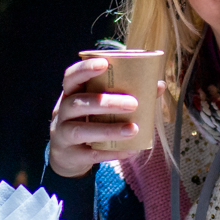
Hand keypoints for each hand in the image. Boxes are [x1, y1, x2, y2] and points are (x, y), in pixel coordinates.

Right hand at [46, 56, 161, 178]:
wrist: (67, 156)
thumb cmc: (89, 122)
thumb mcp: (99, 107)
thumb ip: (124, 94)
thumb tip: (158, 85)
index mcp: (71, 94)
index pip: (71, 76)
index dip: (85, 68)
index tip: (105, 63)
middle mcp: (62, 112)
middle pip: (78, 103)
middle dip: (105, 102)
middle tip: (133, 103)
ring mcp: (63, 134)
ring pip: (81, 130)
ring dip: (108, 129)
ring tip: (133, 129)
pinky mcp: (71, 155)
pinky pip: (90, 154)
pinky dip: (112, 152)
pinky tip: (130, 150)